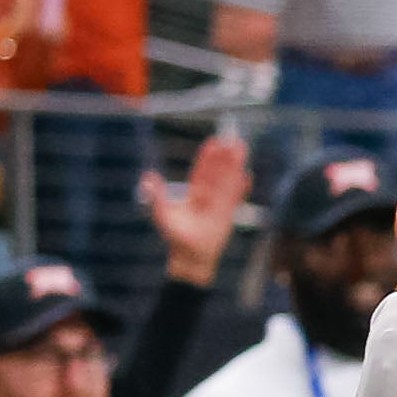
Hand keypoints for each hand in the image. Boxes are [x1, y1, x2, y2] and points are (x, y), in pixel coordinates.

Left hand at [143, 126, 249, 285]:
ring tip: (242, 149)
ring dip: (235, 166)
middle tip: (232, 139)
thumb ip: (157, 195)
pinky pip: (237, 199)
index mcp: (193, 194)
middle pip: (218, 172)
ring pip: (229, 181)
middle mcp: (208, 197)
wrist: (191, 257)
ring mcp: (220, 205)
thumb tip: (148, 175)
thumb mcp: (163, 214)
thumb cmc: (176, 238)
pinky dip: (242, 189)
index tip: (214, 142)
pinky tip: (248, 176)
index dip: (208, 157)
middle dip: (225, 157)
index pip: (202, 171)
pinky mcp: (229, 215)